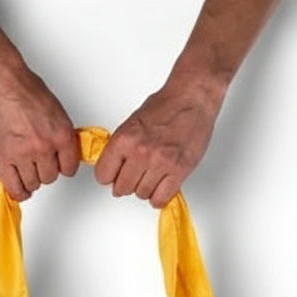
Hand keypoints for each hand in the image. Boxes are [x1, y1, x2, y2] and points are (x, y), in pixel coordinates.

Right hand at [0, 51, 79, 200]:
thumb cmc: (23, 87)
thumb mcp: (54, 110)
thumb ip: (58, 134)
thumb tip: (61, 153)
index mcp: (61, 134)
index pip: (70, 167)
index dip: (63, 166)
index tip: (57, 164)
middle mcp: (44, 146)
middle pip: (50, 177)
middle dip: (45, 170)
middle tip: (37, 161)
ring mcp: (22, 153)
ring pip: (33, 184)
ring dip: (30, 178)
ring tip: (25, 167)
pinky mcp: (2, 157)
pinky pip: (15, 188)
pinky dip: (19, 191)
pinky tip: (19, 186)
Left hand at [94, 79, 224, 207]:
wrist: (192, 98)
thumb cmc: (165, 106)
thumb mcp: (131, 123)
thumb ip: (121, 147)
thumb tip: (113, 167)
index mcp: (124, 139)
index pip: (103, 176)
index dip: (109, 177)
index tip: (114, 176)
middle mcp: (140, 152)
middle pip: (122, 189)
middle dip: (127, 184)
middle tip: (134, 176)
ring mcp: (160, 163)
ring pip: (141, 195)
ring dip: (145, 188)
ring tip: (151, 175)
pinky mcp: (179, 170)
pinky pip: (160, 198)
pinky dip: (159, 197)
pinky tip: (160, 186)